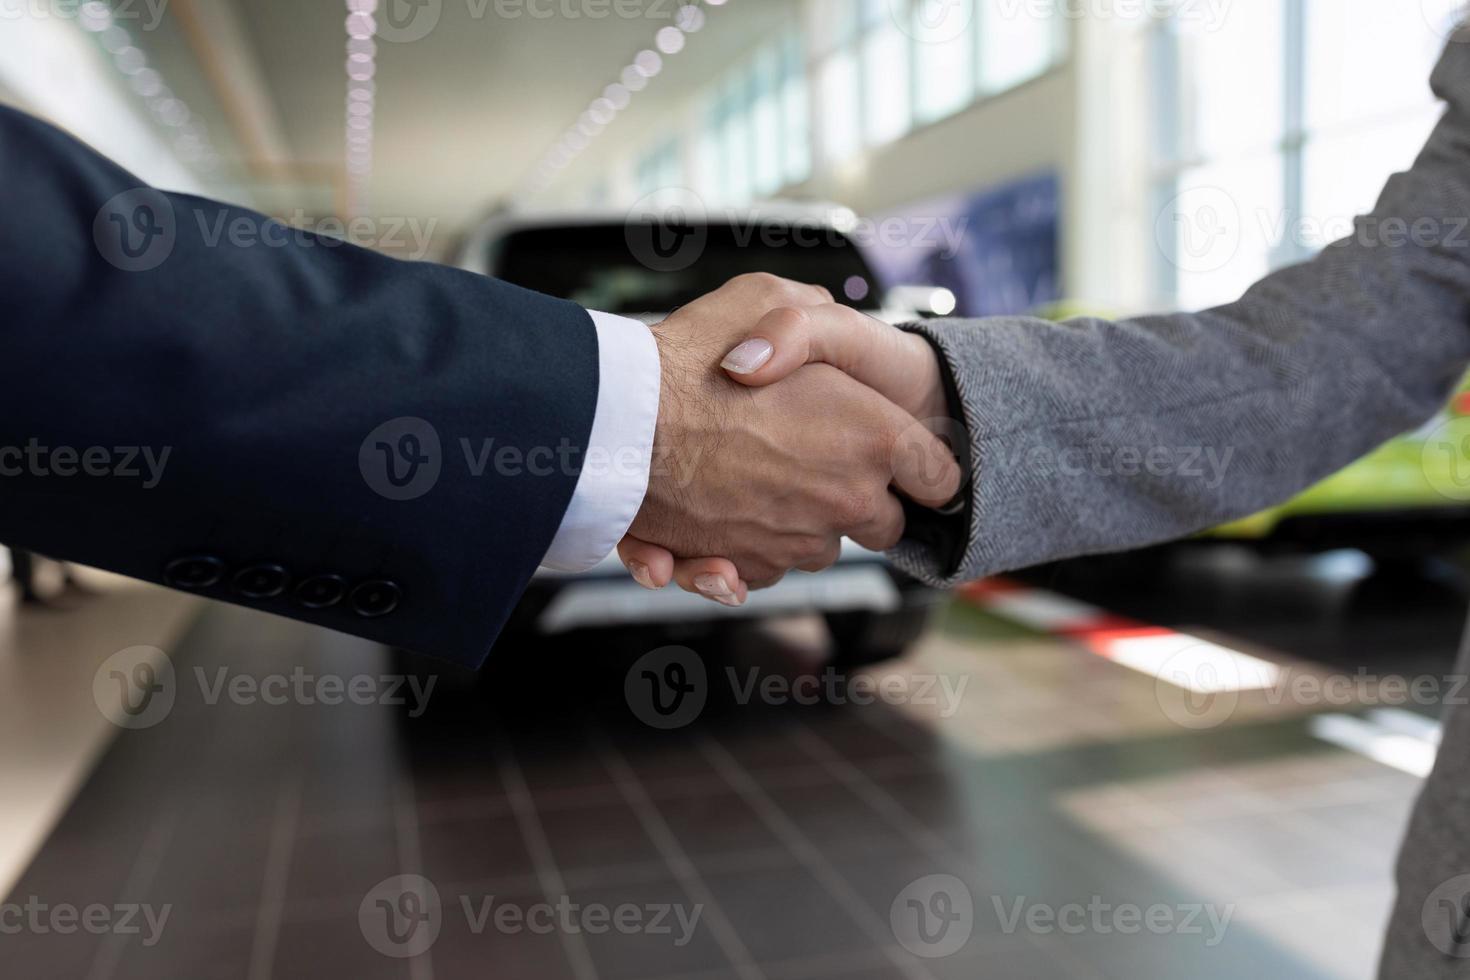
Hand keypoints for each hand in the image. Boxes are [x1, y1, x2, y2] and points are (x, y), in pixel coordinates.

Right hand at [623, 277, 961, 599]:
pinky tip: (723, 507)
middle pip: (884, 524)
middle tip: (823, 463)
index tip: (912, 463)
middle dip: (863, 501)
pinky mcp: (750, 566)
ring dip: (803, 521)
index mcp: (875, 436)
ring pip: (823, 547)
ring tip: (759, 476)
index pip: (939, 475)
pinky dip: (751, 548)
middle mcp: (846, 498)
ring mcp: (798, 539)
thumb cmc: (687, 360)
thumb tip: (820, 329)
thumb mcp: (767, 297)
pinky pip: (769, 567)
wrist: (616, 425)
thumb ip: (810, 317)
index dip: (926, 466)